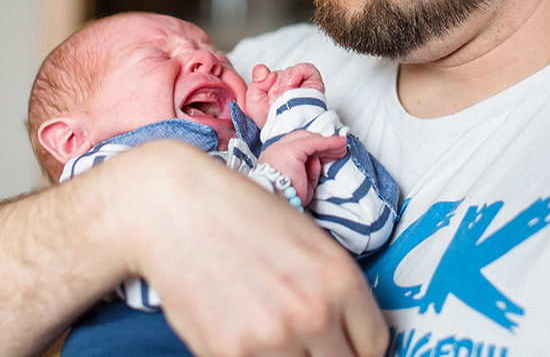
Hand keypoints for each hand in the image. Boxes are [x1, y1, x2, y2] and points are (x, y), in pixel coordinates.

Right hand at [111, 140, 387, 356]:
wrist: (174, 208)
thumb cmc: (240, 214)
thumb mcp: (307, 240)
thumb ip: (334, 288)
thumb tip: (346, 332)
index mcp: (340, 279)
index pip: (375, 345)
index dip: (362, 350)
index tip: (347, 347)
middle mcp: (314, 313)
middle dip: (328, 356)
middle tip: (307, 344)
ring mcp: (272, 339)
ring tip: (272, 335)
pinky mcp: (229, 355)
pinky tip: (245, 337)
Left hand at [246, 63, 324, 127]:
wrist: (285, 133)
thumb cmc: (272, 121)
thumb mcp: (254, 103)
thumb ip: (254, 85)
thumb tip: (265, 74)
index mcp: (272, 87)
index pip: (264, 71)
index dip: (261, 75)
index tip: (260, 81)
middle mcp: (286, 84)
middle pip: (277, 73)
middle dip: (274, 87)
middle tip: (274, 101)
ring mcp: (300, 83)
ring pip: (290, 71)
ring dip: (284, 84)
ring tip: (284, 98)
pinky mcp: (314, 82)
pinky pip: (306, 68)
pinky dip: (297, 72)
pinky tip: (292, 83)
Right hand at [259, 130, 347, 203]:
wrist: (280, 206)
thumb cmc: (288, 201)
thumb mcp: (303, 185)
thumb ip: (310, 171)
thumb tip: (317, 160)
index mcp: (274, 159)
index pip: (296, 145)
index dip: (315, 148)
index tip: (329, 153)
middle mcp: (275, 150)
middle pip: (303, 140)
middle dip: (323, 145)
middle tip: (339, 150)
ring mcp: (281, 148)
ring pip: (309, 140)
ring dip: (328, 144)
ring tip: (343, 147)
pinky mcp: (291, 149)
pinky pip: (314, 143)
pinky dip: (328, 142)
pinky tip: (339, 144)